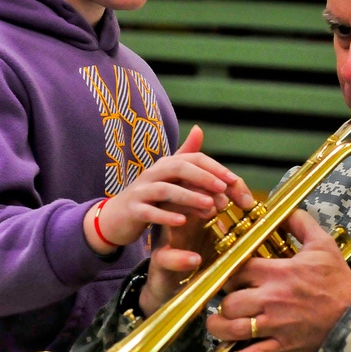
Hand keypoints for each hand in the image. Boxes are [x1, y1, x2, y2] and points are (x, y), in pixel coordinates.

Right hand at [136, 126, 253, 315]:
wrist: (116, 218)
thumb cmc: (149, 198)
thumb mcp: (170, 178)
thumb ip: (188, 162)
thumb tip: (199, 129)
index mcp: (166, 165)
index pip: (193, 158)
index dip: (214, 167)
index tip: (234, 180)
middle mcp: (153, 173)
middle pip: (179, 167)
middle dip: (203, 177)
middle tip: (224, 189)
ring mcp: (141, 192)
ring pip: (165, 189)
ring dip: (189, 197)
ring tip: (210, 206)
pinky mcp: (133, 211)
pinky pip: (149, 212)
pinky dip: (166, 216)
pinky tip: (182, 222)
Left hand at [205, 209, 350, 351]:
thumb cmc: (338, 282)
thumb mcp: (323, 245)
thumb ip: (301, 224)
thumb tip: (284, 211)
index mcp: (278, 273)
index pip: (238, 269)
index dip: (228, 272)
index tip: (229, 274)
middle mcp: (271, 299)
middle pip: (230, 300)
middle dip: (223, 300)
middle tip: (227, 298)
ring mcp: (274, 325)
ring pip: (233, 328)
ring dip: (220, 326)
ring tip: (218, 322)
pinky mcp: (280, 345)